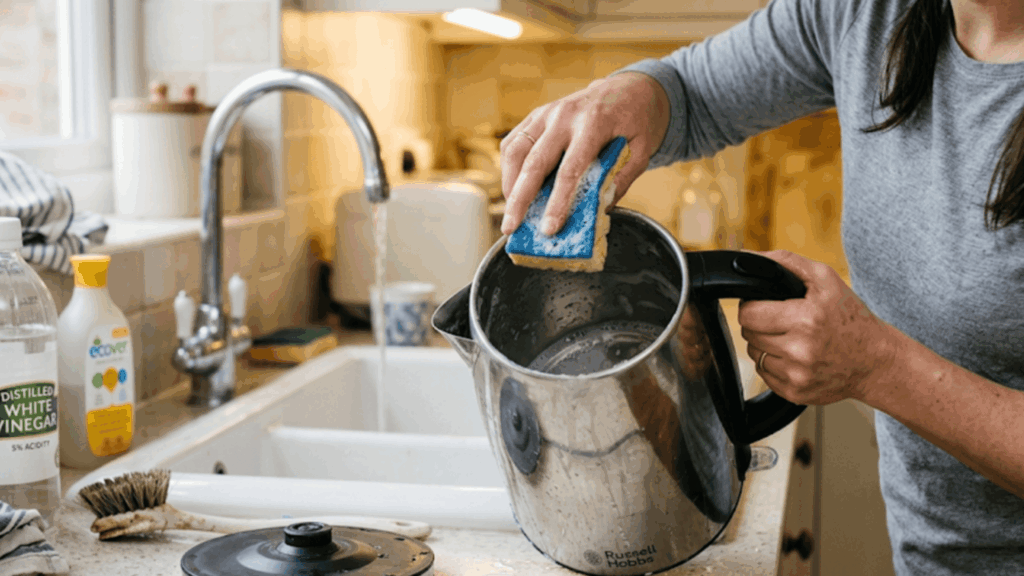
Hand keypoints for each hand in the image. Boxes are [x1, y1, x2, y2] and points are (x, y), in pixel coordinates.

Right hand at [499, 72, 670, 234]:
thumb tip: (599, 210)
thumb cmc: (636, 121)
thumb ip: (622, 179)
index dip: (557, 202)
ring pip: (515, 150)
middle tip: (510, 228)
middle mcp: (564, 115)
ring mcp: (547, 113)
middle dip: (519, 199)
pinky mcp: (536, 115)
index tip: (549, 228)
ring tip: (510, 213)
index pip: (569, 169)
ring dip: (509, 184)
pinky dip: (509, 168)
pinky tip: (513, 189)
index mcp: (593, 123)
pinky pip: (513, 142)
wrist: (631, 87)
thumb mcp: (641, 150)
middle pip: (534, 162)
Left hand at [738, 250, 899, 404]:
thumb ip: (786, 263)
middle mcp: (799, 350)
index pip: (748, 313)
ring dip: (765, 344)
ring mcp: (796, 375)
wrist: (876, 361)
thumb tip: (747, 257)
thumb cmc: (851, 318)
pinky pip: (764, 374)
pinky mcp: (794, 393)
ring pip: (754, 354)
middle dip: (759, 324)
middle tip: (781, 320)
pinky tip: (794, 357)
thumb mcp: (826, 279)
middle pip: (748, 334)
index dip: (753, 306)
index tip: (765, 305)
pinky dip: (774, 364)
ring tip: (790, 338)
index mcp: (806, 319)